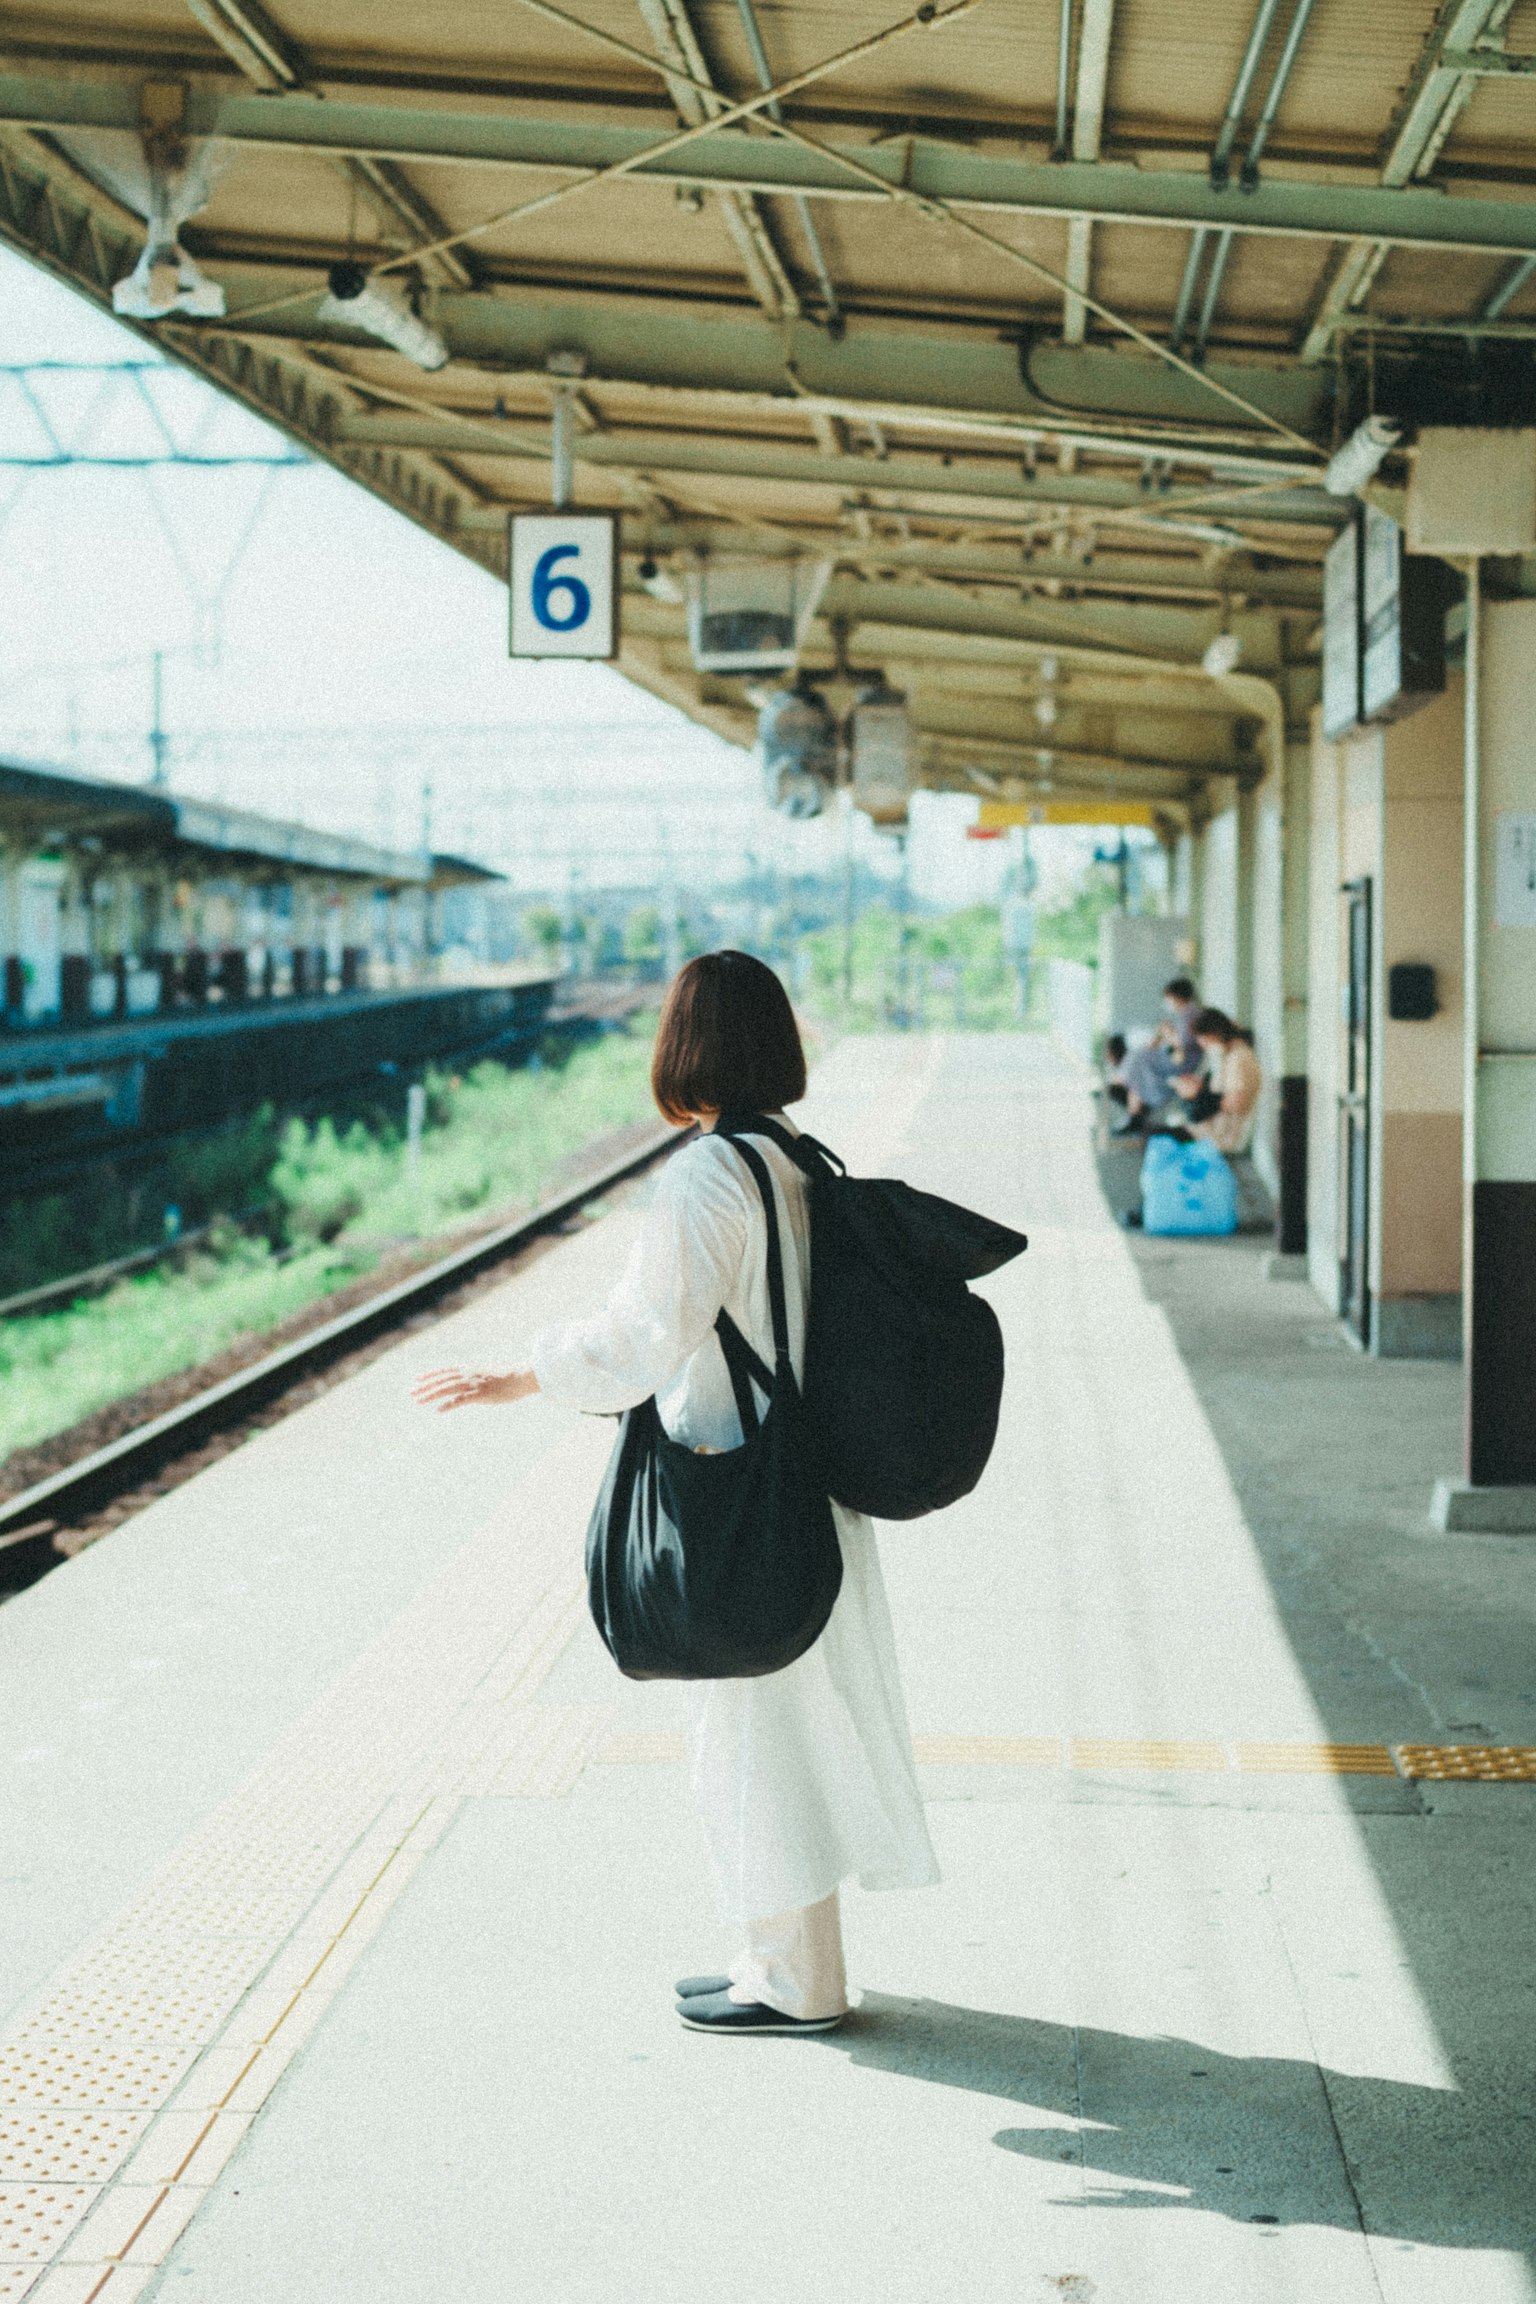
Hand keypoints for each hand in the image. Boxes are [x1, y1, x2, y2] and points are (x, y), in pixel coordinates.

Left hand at [411, 1366, 539, 1411]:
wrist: (521, 1376)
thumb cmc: (508, 1377)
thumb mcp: (488, 1374)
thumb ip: (477, 1377)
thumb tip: (471, 1382)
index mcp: (469, 1369)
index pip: (445, 1371)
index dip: (430, 1375)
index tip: (417, 1379)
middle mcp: (468, 1374)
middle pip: (441, 1380)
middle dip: (425, 1387)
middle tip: (411, 1393)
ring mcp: (473, 1384)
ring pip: (446, 1388)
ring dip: (431, 1395)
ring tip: (419, 1401)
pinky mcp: (480, 1394)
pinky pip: (460, 1400)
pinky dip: (448, 1405)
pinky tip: (438, 1410)